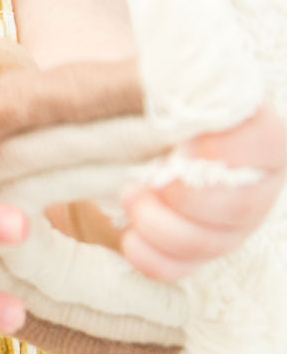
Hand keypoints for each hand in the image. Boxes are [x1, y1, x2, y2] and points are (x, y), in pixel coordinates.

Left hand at [121, 101, 286, 280]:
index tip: (183, 149)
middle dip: (190, 201)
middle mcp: (248, 173)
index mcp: (241, 121)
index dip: (234, 153)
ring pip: (218, 242)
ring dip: (166, 229)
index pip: (268, 140)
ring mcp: (227, 216)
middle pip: (246, 205)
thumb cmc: (110, 105)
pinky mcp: (195, 246)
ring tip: (128, 198)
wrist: (85, 145)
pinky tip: (129, 238)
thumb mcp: (115, 86)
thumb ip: (134, 85)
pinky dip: (155, 259)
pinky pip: (187, 268)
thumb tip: (151, 89)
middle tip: (143, 182)